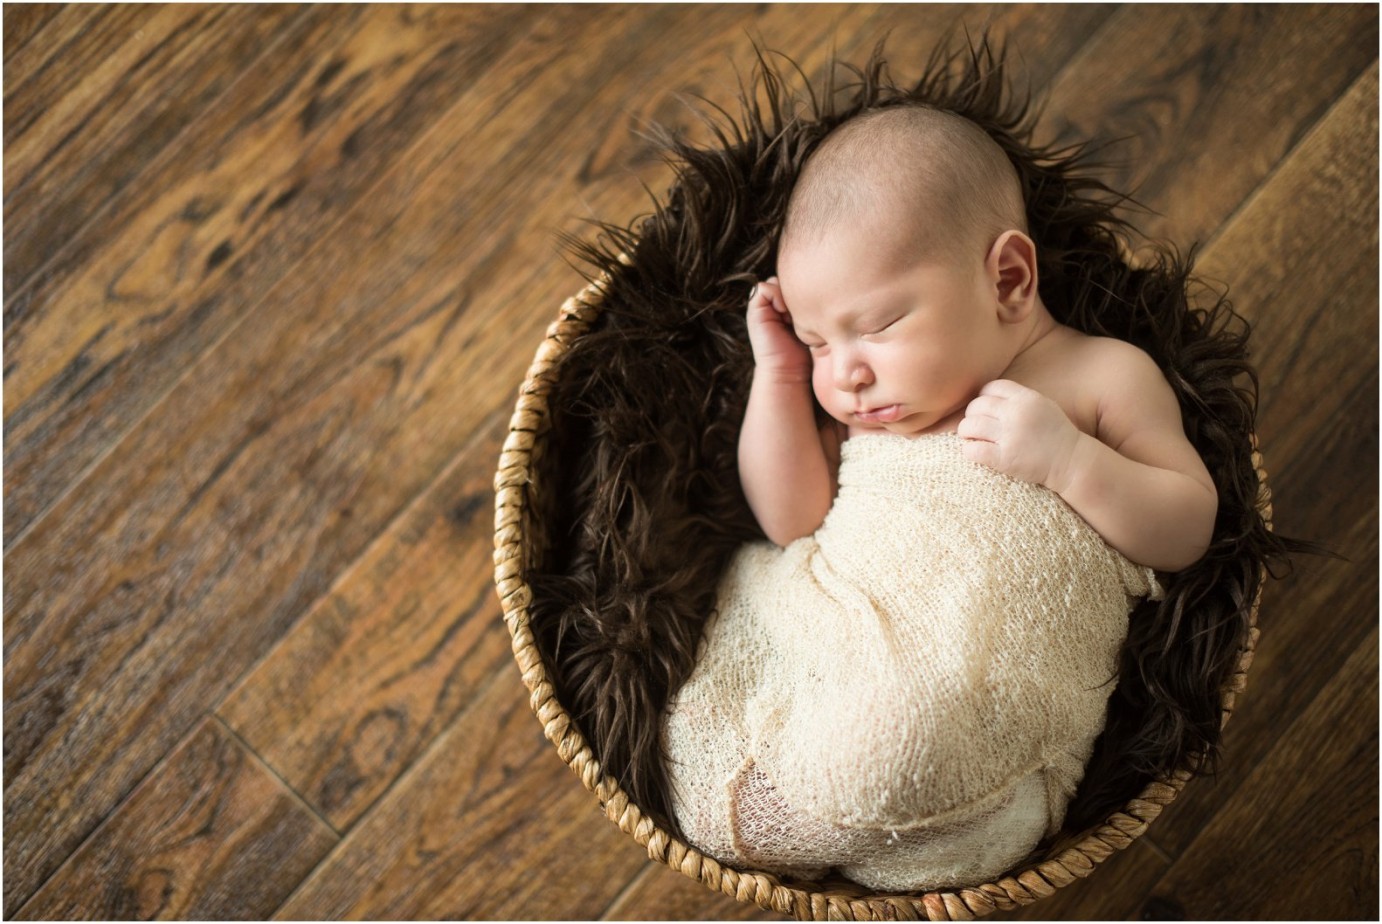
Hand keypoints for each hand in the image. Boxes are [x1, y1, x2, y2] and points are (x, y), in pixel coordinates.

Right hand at [745, 276, 810, 382]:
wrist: (787, 371)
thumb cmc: (804, 352)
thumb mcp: (810, 325)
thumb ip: (809, 306)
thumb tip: (819, 286)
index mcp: (783, 307)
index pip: (794, 282)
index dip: (803, 289)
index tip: (810, 308)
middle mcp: (771, 305)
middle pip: (785, 280)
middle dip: (795, 290)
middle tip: (802, 309)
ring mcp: (761, 307)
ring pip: (775, 281)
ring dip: (786, 293)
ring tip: (791, 312)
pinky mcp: (755, 311)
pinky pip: (764, 287)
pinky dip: (775, 295)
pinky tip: (783, 312)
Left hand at [958, 379, 1082, 489]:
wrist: (1071, 461)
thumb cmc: (1055, 433)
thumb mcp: (1042, 405)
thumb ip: (1018, 399)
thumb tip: (987, 396)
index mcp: (1026, 398)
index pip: (991, 387)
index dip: (982, 397)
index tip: (985, 409)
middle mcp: (1016, 414)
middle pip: (976, 406)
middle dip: (971, 415)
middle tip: (975, 426)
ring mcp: (1010, 436)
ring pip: (969, 426)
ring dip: (966, 432)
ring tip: (971, 438)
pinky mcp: (1004, 458)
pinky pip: (972, 450)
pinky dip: (969, 450)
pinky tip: (975, 452)